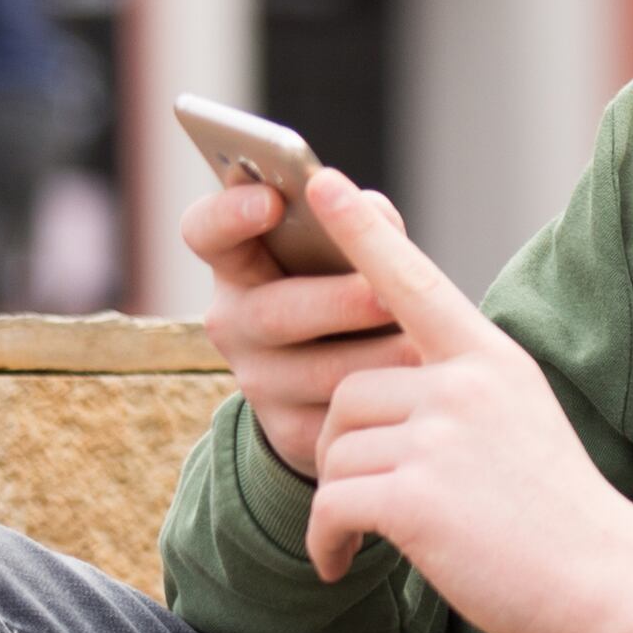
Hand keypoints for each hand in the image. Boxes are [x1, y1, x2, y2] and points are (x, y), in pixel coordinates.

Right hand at [189, 170, 411, 477]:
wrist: (355, 386)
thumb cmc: (355, 296)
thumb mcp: (350, 259)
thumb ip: (361, 229)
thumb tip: (372, 210)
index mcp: (241, 265)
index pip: (206, 232)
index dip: (229, 214)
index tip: (269, 200)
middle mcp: (234, 322)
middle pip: (272, 312)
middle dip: (335, 302)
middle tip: (384, 297)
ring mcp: (258, 381)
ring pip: (318, 372)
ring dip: (376, 359)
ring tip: (425, 350)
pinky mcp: (292, 432)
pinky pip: (341, 421)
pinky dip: (385, 405)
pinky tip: (419, 395)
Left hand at [291, 174, 632, 632]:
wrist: (613, 586)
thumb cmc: (566, 520)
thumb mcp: (521, 428)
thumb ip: (459, 396)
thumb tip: (375, 397)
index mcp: (493, 361)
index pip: (414, 282)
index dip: (364, 234)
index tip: (323, 181)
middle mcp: (466, 386)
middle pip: (349, 392)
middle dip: (348, 449)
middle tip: (382, 499)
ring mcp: (441, 439)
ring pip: (334, 451)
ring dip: (341, 501)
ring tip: (379, 537)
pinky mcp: (414, 496)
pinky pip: (329, 504)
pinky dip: (325, 541)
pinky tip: (345, 563)